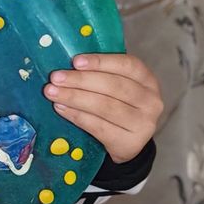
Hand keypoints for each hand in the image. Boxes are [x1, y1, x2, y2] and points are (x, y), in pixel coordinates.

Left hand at [44, 53, 162, 163]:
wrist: (125, 140)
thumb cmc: (115, 103)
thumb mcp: (114, 84)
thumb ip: (98, 72)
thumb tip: (65, 60)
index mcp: (147, 79)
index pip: (127, 65)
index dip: (101, 62)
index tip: (75, 61)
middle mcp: (151, 101)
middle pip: (113, 86)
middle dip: (80, 80)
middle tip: (55, 77)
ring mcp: (144, 124)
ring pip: (105, 106)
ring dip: (74, 98)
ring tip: (52, 92)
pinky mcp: (131, 143)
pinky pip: (99, 127)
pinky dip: (77, 116)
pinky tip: (61, 108)